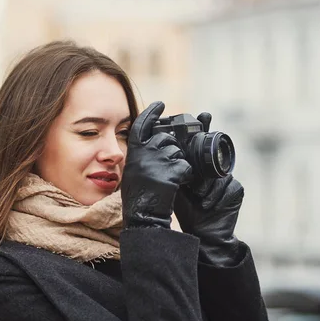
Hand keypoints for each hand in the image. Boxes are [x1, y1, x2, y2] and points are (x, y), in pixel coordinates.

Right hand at [121, 101, 190, 228]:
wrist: (143, 216)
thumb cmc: (139, 196)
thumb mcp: (135, 170)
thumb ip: (143, 155)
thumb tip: (159, 140)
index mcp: (133, 152)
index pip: (141, 125)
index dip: (151, 113)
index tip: (160, 104)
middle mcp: (144, 154)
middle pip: (166, 138)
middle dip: (172, 148)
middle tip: (167, 166)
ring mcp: (157, 162)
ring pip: (178, 152)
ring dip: (179, 163)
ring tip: (169, 179)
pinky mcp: (171, 173)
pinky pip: (186, 166)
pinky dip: (185, 175)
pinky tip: (177, 184)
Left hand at [173, 113, 244, 265]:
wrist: (202, 233)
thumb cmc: (186, 208)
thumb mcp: (176, 184)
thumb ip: (172, 166)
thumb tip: (156, 146)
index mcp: (201, 165)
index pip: (203, 143)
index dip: (205, 127)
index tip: (204, 114)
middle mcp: (216, 169)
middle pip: (215, 152)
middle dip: (210, 148)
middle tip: (208, 132)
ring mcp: (228, 179)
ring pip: (218, 174)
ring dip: (206, 186)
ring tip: (197, 195)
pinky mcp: (237, 191)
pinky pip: (225, 187)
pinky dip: (214, 197)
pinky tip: (206, 205)